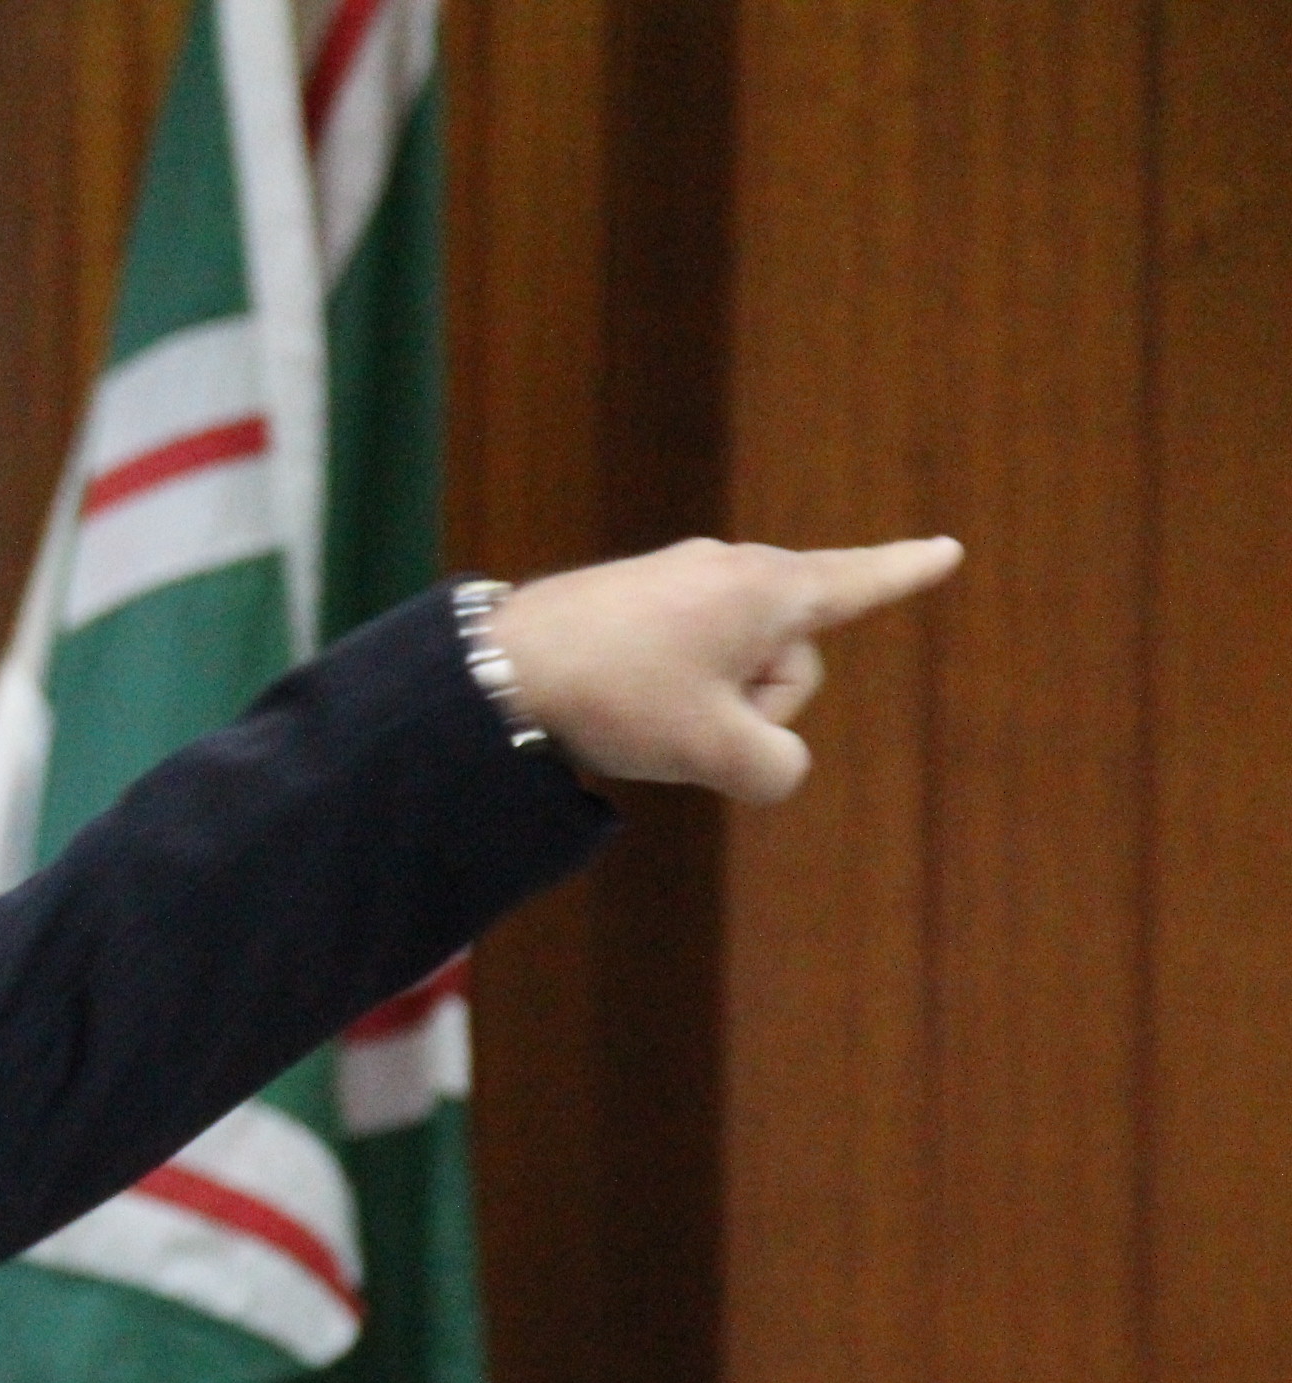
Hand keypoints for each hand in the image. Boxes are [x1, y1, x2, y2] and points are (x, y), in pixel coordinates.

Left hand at [488, 535, 963, 802]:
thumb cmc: (618, 697)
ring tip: (636, 704)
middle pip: (790, 661)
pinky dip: (667, 693)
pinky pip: (685, 661)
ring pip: (734, 666)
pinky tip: (621, 697)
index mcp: (768, 589)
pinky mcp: (636, 598)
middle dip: (758, 706)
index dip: (905, 574)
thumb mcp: (717, 753)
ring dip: (706, 705)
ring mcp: (679, 578)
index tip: (946, 551)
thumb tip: (767, 762)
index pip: (858, 584)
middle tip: (680, 715)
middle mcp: (730, 568)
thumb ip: (776, 769)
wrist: (498, 667)